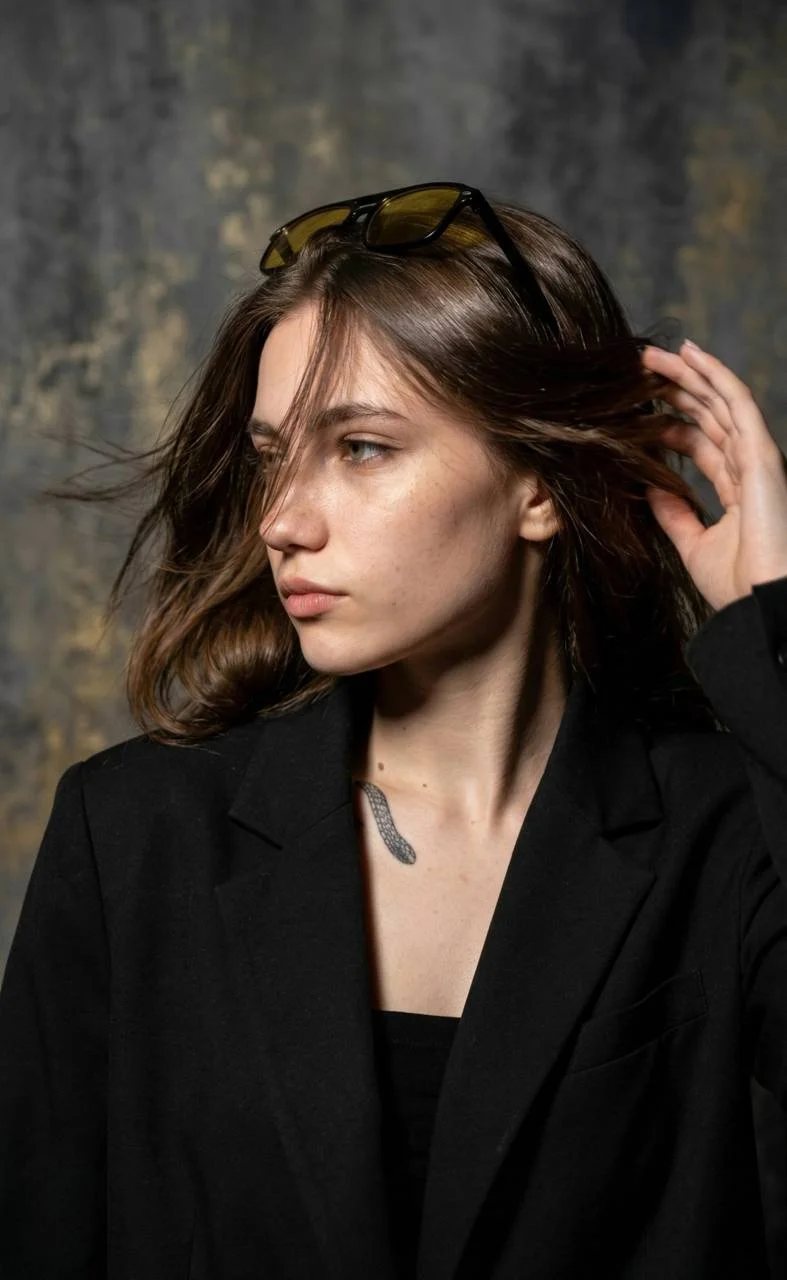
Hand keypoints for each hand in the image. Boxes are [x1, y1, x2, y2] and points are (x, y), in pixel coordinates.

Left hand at [640, 339, 786, 611]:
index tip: (640, 412)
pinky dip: (716, 375)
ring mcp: (760, 459)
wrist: (761, 605)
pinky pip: (738, 403)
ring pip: (722, 401)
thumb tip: (648, 485)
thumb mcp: (694, 545)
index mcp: (740, 491)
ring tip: (656, 354)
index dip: (673, 424)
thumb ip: (674, 514)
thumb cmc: (738, 587)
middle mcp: (752, 469)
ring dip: (690, 373)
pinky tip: (691, 355)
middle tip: (641, 369)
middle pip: (711, 417)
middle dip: (678, 390)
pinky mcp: (765, 455)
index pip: (704, 445)